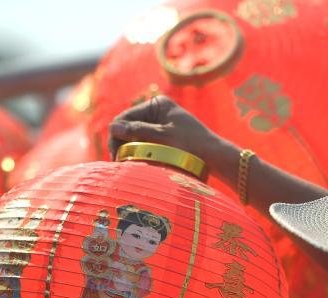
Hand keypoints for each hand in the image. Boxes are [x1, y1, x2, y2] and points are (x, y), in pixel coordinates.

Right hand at [109, 96, 226, 165]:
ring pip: (135, 135)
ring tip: (126, 163)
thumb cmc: (191, 145)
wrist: (215, 157)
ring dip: (128, 148)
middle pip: (129, 125)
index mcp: (157, 104)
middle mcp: (157, 111)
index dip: (117, 133)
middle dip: (121, 141)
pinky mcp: (163, 136)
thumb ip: (138, 131)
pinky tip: (136, 161)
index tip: (115, 153)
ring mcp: (160, 123)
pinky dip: (138, 151)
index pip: (126, 116)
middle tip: (118, 160)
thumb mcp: (162, 137)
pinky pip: (144, 142)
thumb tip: (113, 127)